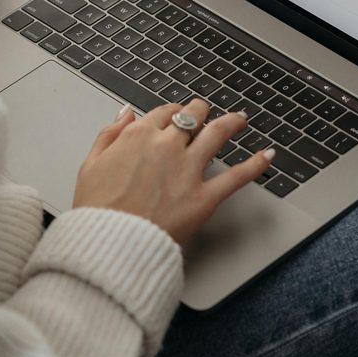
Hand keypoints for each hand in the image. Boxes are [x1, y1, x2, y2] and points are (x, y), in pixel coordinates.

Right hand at [72, 99, 273, 246]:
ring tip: (240, 118)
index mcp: (138, 136)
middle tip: (207, 112)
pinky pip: (237, 176)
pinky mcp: (204, 196)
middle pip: (193, 116)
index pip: (164, 112)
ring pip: (218, 134)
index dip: (173, 111)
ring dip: (232, 122)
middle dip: (202, 111)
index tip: (178, 114)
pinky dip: (255, 164)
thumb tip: (126, 113)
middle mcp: (166, 146)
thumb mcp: (90, 165)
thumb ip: (109, 134)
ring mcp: (188, 170)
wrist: (108, 245)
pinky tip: (267, 156)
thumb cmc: (97, 211)